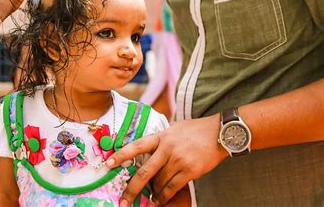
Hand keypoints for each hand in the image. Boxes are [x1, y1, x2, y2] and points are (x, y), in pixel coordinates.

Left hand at [106, 115, 226, 205]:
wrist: (220, 132)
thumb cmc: (195, 130)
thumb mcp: (173, 129)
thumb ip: (160, 139)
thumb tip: (146, 149)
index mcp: (160, 136)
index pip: (136, 146)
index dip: (121, 155)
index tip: (108, 164)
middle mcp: (167, 148)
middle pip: (144, 171)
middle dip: (131, 188)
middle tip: (123, 201)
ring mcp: (178, 159)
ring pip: (159, 182)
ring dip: (152, 193)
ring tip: (148, 200)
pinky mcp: (190, 170)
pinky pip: (172, 187)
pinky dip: (163, 197)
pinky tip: (158, 202)